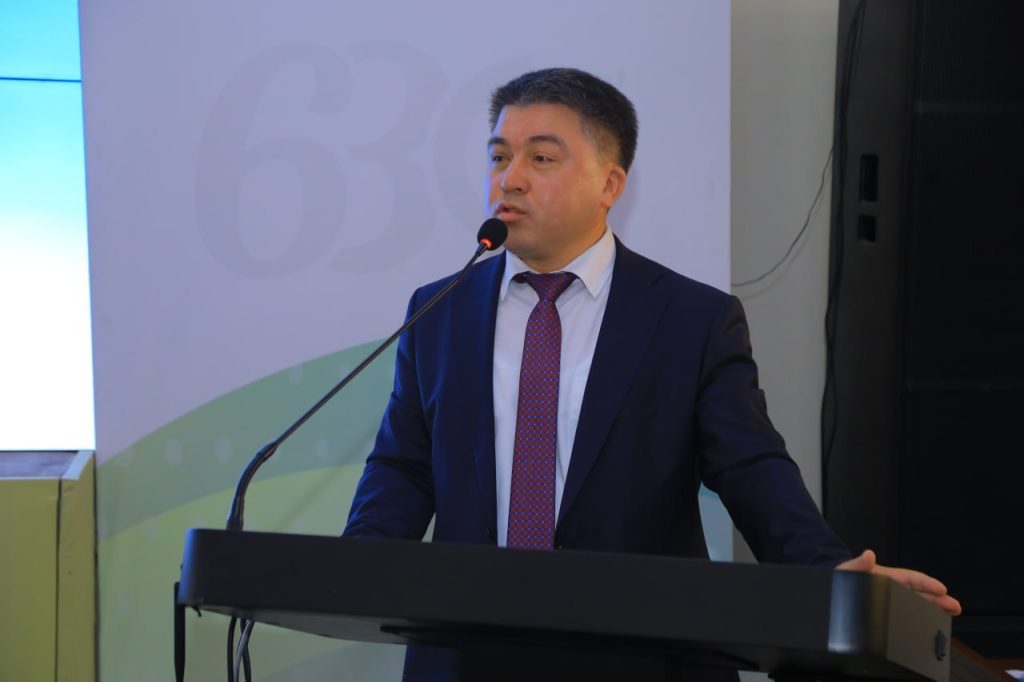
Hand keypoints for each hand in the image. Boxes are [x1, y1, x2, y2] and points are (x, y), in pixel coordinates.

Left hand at [837, 549, 961, 615]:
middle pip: (918, 592)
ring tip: (951, 614)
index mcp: (884, 576)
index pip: (910, 578)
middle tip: (955, 606)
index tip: (942, 589)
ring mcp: (888, 600)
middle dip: (938, 598)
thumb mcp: (846, 570)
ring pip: (915, 603)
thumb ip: (857, 564)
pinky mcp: (884, 612)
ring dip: (933, 608)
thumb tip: (868, 555)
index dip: (926, 583)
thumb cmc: (840, 578)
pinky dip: (919, 617)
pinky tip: (929, 623)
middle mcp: (890, 588)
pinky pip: (905, 614)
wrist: (829, 593)